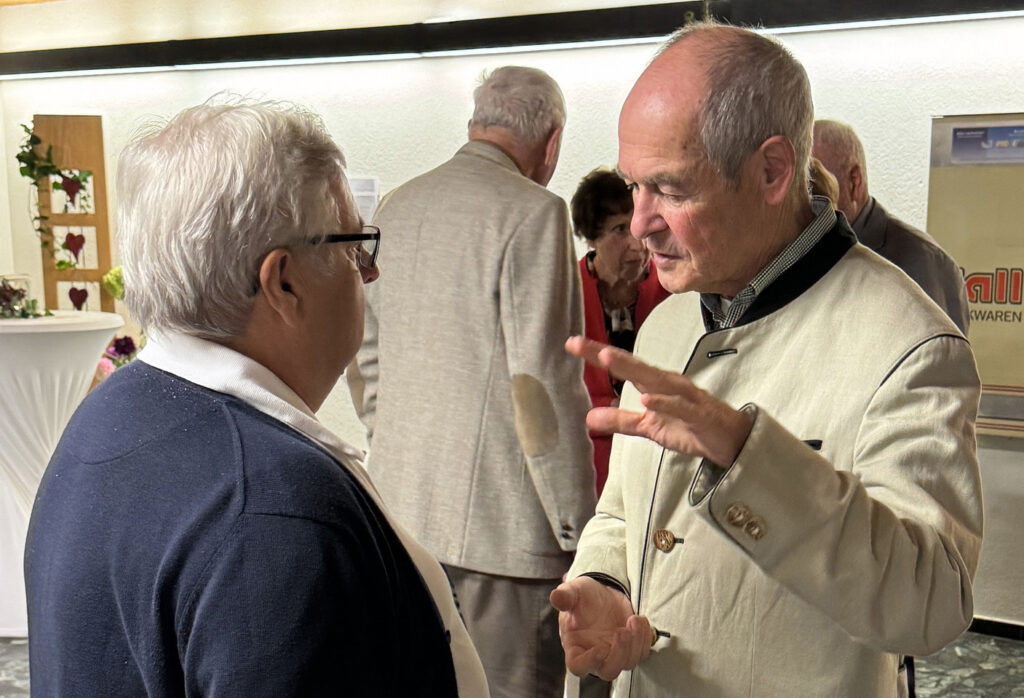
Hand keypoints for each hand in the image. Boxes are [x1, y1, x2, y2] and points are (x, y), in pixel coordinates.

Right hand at [550, 576, 651, 679]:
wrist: (600, 595)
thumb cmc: (583, 598)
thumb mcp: (573, 592)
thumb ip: (565, 596)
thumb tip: (555, 596)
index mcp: (576, 646)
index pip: (578, 666)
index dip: (589, 662)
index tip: (600, 649)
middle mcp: (596, 655)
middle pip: (608, 671)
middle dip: (619, 653)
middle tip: (623, 631)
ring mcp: (614, 653)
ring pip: (628, 663)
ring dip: (636, 644)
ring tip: (633, 620)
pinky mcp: (630, 647)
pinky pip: (642, 652)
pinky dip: (645, 638)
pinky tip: (640, 620)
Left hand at [565, 335, 753, 466]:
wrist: (730, 441)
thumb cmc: (690, 427)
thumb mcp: (649, 428)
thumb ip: (621, 421)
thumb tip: (589, 418)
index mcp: (654, 385)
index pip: (622, 366)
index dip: (596, 355)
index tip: (571, 344)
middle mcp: (667, 383)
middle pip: (633, 365)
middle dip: (606, 354)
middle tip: (579, 344)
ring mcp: (683, 396)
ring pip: (654, 379)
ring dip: (631, 368)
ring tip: (607, 358)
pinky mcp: (698, 413)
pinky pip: (679, 406)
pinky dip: (664, 403)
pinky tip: (647, 400)